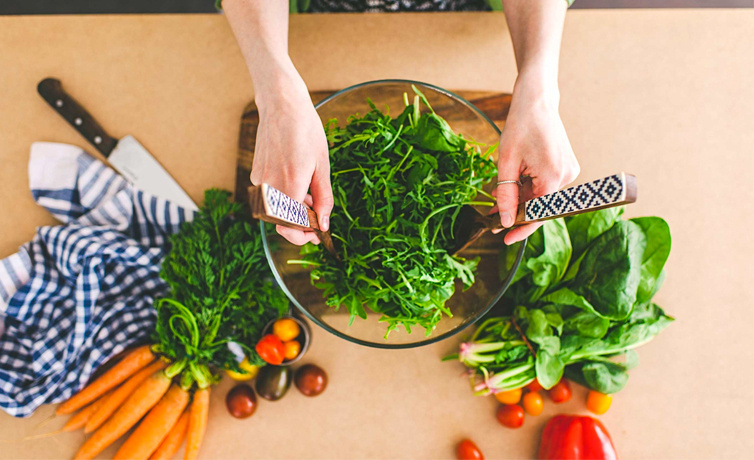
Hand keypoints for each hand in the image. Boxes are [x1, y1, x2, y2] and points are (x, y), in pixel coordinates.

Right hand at [251, 79, 332, 245]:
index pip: (291, 227)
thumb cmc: (306, 131)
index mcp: (290, 184)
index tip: (317, 234)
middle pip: (281, 223)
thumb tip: (323, 224)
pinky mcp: (254, 175)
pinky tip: (298, 185)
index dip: (304, 236)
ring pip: (276, 211)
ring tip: (310, 199)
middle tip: (317, 221)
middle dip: (299, 226)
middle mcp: (269, 186)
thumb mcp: (322, 165)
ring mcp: (258, 181)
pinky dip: (285, 199)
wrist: (282, 105)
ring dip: (293, 212)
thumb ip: (324, 198)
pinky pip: (270, 198)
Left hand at [495, 77, 579, 244]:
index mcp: (553, 178)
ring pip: (540, 196)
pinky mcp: (565, 167)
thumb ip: (507, 195)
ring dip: (519, 197)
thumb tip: (506, 221)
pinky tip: (512, 182)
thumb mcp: (506, 163)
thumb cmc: (520, 126)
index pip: (538, 215)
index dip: (521, 229)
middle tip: (492, 214)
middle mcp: (566, 177)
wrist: (536, 101)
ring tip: (497, 193)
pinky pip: (545, 186)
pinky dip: (528, 187)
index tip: (504, 239)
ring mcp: (568, 172)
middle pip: (538, 205)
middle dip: (515, 209)